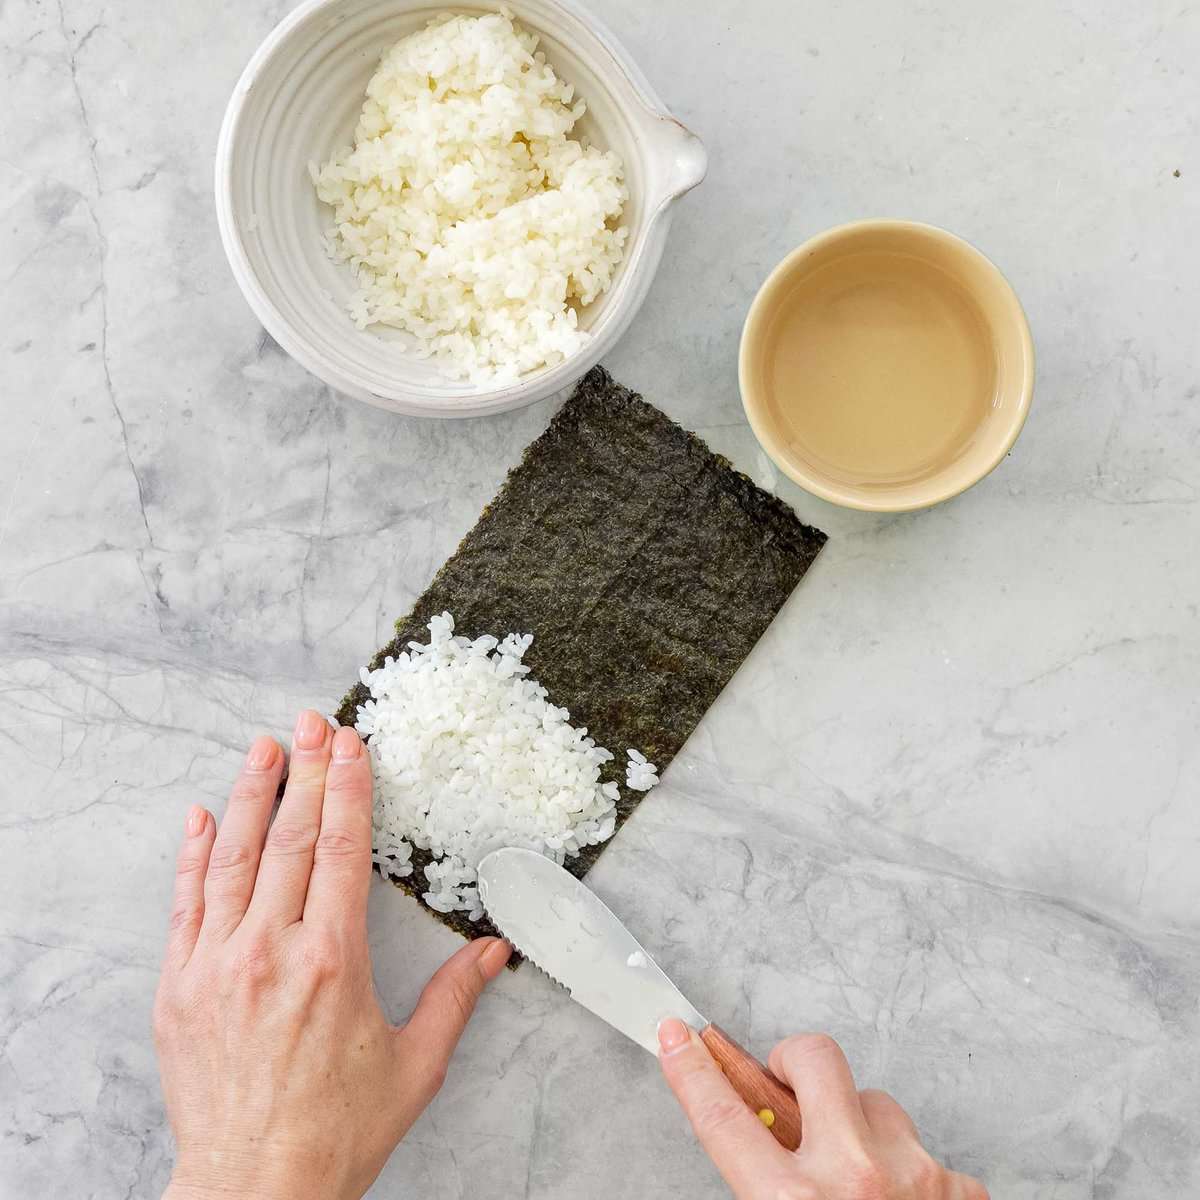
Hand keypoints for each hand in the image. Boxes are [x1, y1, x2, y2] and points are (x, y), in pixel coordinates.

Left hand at [154, 710, 510, 1199]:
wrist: (253, 1189)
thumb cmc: (337, 1131)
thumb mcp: (414, 1065)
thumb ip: (455, 997)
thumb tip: (494, 950)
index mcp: (333, 961)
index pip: (341, 849)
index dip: (348, 789)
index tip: (351, 745)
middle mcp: (271, 951)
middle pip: (290, 838)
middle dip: (305, 771)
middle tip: (312, 722)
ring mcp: (217, 965)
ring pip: (234, 858)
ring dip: (250, 794)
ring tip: (263, 746)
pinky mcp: (178, 987)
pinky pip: (185, 904)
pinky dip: (193, 854)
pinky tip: (200, 815)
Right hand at [658, 1022, 986, 1199]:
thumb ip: (764, 1191)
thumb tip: (755, 1146)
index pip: (724, 1119)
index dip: (693, 1071)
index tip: (679, 1038)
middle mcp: (856, 1181)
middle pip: (814, 1059)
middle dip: (792, 1062)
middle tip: (785, 1088)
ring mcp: (916, 1177)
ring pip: (876, 1103)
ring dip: (859, 1127)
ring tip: (856, 1181)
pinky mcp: (962, 1190)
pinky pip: (922, 1151)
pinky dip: (906, 1170)